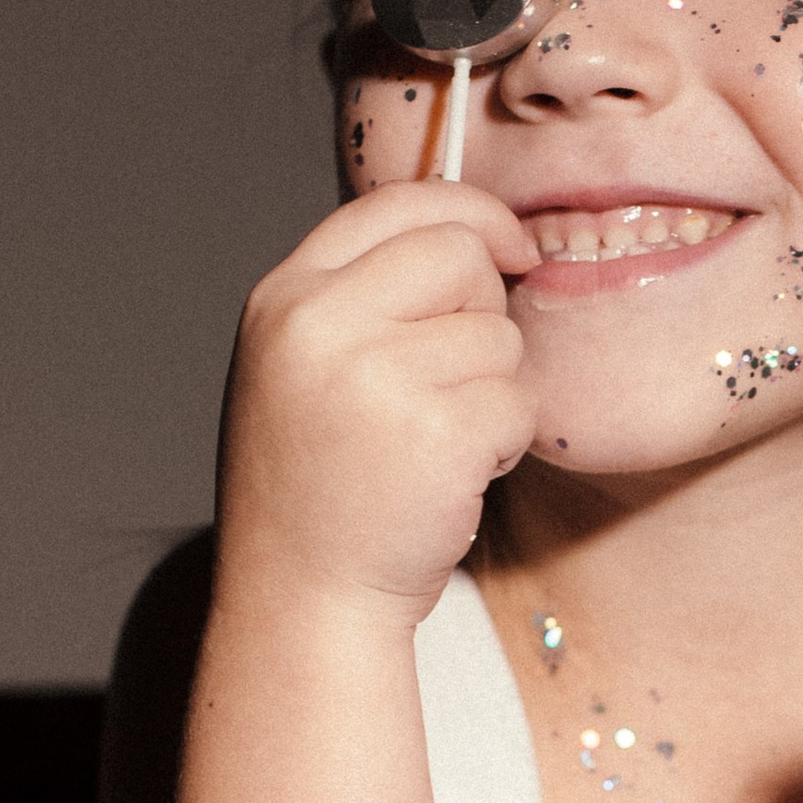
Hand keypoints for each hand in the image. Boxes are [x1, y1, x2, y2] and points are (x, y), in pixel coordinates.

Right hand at [216, 182, 539, 622]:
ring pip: (499, 336)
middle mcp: (318, 324)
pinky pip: (518, 402)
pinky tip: (453, 476)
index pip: (396, 203)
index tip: (511, 246)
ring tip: (434, 444)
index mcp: (284, 298)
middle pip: (460, 254)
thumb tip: (481, 237)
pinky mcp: (436, 431)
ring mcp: (374, 376)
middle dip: (485, 312)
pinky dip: (505, 443)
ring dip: (493, 391)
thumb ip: (366, 297)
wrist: (302, 599)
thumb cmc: (320, 488)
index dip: (472, 213)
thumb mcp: (308, 367)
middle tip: (452, 382)